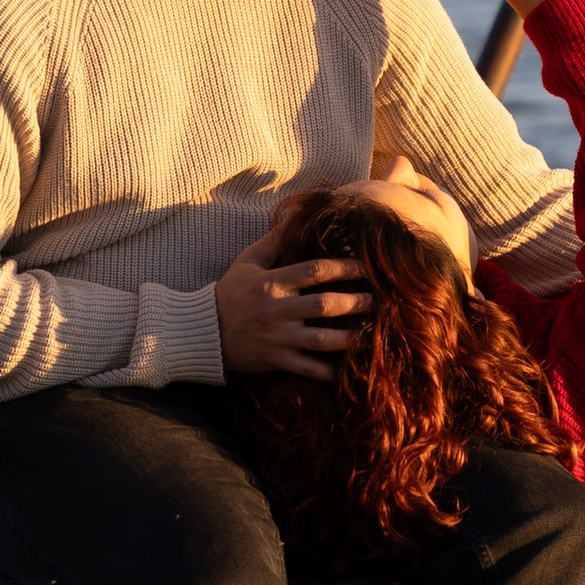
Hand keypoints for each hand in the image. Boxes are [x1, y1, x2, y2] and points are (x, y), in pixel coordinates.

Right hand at [216, 218, 372, 377]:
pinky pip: (307, 368)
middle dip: (357, 303)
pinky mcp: (276, 360)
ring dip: (350, 338)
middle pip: (325, 305)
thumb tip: (298, 212)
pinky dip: (327, 372)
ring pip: (322, 339)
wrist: (204, 332)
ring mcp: (277, 337)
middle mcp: (276, 310)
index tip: (368, 267)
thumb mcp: (248, 261)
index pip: (315, 271)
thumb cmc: (231, 293)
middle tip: (381, 301)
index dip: (345, 268)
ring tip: (372, 334)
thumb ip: (276, 239)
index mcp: (271, 283)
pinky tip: (347, 371)